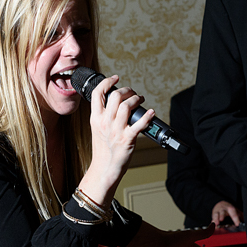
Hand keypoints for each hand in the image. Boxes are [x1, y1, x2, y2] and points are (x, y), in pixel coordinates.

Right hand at [81, 75, 153, 203]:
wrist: (104, 168)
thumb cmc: (103, 149)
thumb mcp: (97, 129)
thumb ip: (103, 115)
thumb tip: (114, 101)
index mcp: (95, 118)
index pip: (97, 94)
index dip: (107, 82)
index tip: (115, 78)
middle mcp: (105, 122)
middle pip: (115, 96)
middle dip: (127, 90)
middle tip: (132, 92)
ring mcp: (116, 130)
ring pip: (126, 106)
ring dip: (136, 99)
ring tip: (140, 100)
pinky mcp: (127, 139)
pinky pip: (139, 124)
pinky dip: (147, 116)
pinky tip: (151, 112)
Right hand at [210, 200, 242, 227]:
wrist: (220, 204)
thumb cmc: (229, 209)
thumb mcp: (235, 211)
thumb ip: (241, 216)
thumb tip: (246, 223)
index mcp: (230, 208)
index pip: (233, 213)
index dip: (235, 218)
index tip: (237, 224)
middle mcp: (223, 209)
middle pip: (222, 212)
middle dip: (221, 215)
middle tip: (221, 220)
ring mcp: (217, 211)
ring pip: (216, 214)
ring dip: (215, 219)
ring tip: (216, 223)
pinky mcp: (213, 215)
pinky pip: (212, 218)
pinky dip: (212, 222)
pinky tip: (212, 226)